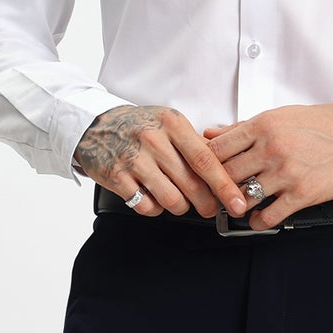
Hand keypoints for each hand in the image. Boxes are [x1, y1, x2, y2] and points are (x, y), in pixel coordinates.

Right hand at [74, 104, 251, 218]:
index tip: (237, 202)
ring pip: (171, 200)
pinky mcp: (116, 177)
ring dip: (180, 207)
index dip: (224, 186)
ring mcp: (133, 159)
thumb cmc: (139, 127)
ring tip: (178, 201)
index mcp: (172, 124)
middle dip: (206, 204)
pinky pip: (146, 206)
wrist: (95, 125)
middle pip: (191, 184)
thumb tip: (228, 169)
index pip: (205, 160)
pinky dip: (155, 209)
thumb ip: (196, 144)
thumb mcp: (170, 124)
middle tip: (209, 208)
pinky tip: (154, 198)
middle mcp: (153, 140)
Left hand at [200, 97, 332, 230]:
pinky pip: (267, 216)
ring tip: (238, 205)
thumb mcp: (280, 117)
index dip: (205, 163)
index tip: (206, 172)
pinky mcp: (301, 194)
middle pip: (225, 175)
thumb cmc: (320, 126)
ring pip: (243, 197)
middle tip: (218, 193)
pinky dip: (257, 221)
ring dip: (237, 205)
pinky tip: (258, 217)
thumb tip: (210, 134)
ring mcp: (286, 173)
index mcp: (263, 126)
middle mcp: (271, 148)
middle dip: (218, 187)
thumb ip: (242, 128)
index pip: (217, 148)